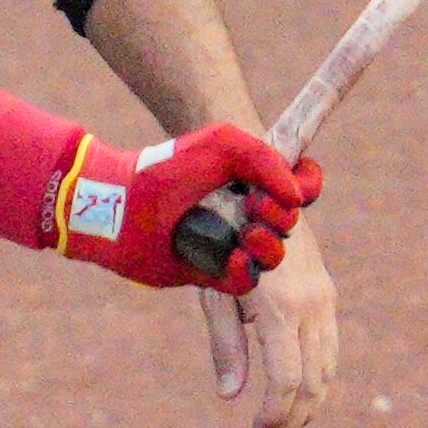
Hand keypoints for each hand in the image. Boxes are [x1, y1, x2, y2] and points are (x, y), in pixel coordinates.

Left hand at [56, 122, 321, 294]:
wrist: (121, 203)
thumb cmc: (167, 169)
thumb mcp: (222, 145)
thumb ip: (267, 159)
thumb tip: (297, 199)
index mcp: (248, 180)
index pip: (300, 186)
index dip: (307, 186)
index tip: (290, 186)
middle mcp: (241, 212)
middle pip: (290, 223)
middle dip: (282, 216)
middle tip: (254, 205)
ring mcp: (226, 243)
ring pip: (274, 257)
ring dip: (271, 247)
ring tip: (249, 235)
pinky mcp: (210, 272)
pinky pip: (245, 282)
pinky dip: (246, 272)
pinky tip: (235, 258)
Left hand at [200, 212, 338, 427]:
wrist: (255, 191)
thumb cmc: (221, 241)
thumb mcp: (213, 292)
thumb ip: (225, 344)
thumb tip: (230, 394)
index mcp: (281, 307)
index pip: (287, 379)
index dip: (275, 414)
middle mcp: (313, 306)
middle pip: (315, 382)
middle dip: (293, 419)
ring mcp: (325, 300)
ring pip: (329, 369)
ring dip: (310, 405)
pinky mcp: (326, 296)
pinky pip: (329, 349)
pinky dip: (318, 380)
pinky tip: (298, 397)